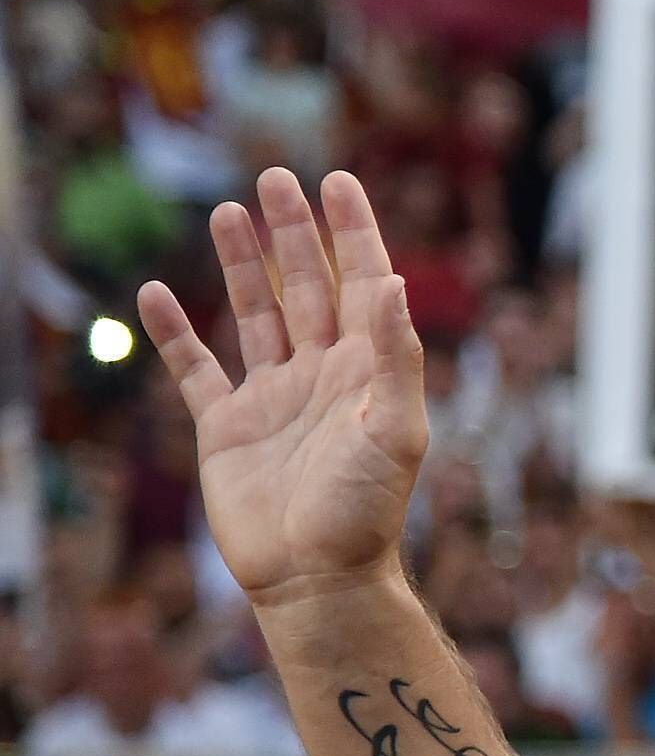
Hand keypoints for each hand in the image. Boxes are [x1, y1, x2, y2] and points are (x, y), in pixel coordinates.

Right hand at [135, 169, 427, 610]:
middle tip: (276, 179)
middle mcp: (322, 375)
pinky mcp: (226, 427)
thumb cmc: (367, 509)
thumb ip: (396, 355)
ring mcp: (272, 397)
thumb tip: (393, 281)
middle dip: (293, 233)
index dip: (352, 231)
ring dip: (242, 265)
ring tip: (229, 212)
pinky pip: (195, 369)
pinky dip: (174, 333)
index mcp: (368, 370)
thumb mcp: (397, 428)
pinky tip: (156, 293)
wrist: (316, 576)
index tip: (336, 180)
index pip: (363, 283)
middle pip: (306, 286)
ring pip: (255, 314)